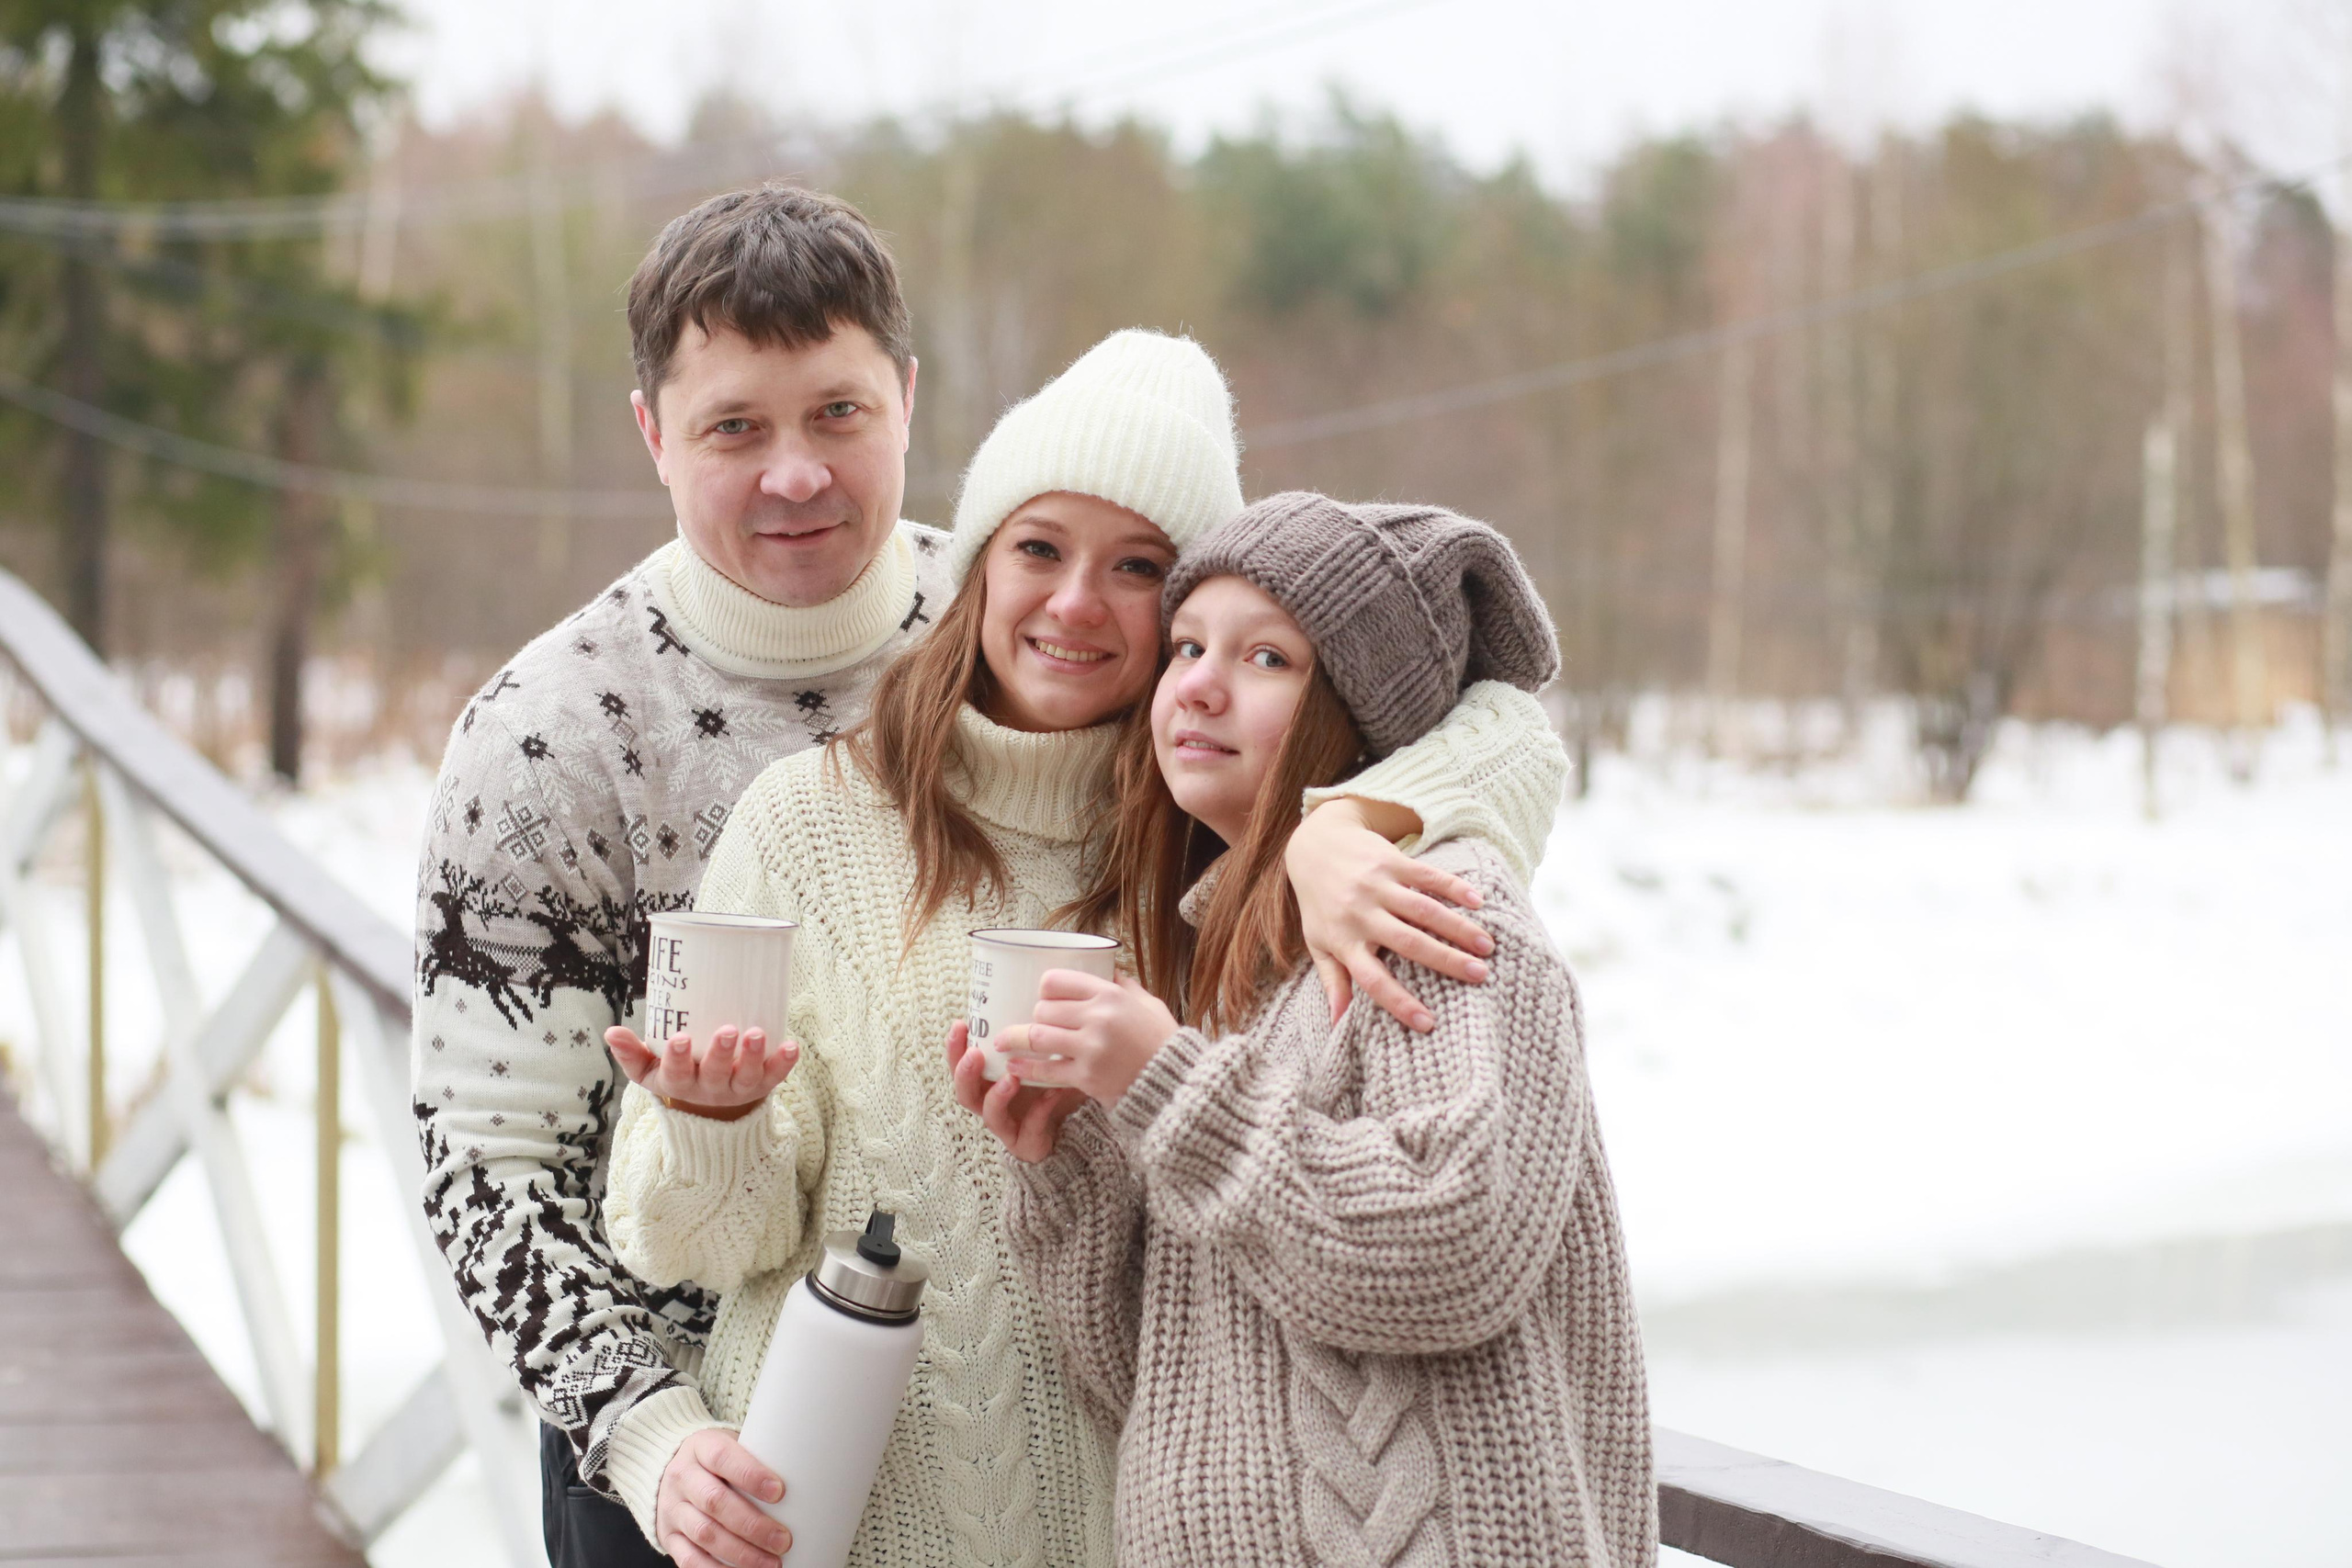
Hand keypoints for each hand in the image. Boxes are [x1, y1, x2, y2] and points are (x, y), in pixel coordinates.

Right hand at [606, 1024, 797, 1121]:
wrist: (710, 1105)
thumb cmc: (677, 1073)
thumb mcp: (650, 1069)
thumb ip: (631, 1053)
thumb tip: (610, 1032)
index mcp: (680, 1083)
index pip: (676, 1074)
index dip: (678, 1058)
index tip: (680, 1039)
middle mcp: (710, 1089)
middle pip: (715, 1074)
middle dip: (721, 1053)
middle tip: (727, 1030)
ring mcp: (738, 1089)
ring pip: (747, 1077)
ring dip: (753, 1056)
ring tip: (757, 1034)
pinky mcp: (762, 1085)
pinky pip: (775, 1077)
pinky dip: (784, 1063)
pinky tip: (791, 1046)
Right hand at [657, 1427, 789, 1567]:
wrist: (670, 1469)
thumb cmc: (718, 1460)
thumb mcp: (733, 1445)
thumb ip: (758, 1458)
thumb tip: (807, 1480)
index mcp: (701, 1446)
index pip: (723, 1457)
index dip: (751, 1475)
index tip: (780, 1492)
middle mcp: (682, 1477)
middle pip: (715, 1502)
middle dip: (752, 1525)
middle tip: (783, 1540)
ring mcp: (673, 1508)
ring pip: (704, 1533)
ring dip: (741, 1553)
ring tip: (771, 1563)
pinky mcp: (669, 1536)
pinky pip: (690, 1559)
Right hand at [947, 1019, 1084, 1161]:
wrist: (1079, 1121)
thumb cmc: (1055, 1082)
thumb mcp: (1043, 1054)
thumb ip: (1035, 1032)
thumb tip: (1041, 990)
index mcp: (988, 1080)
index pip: (961, 1063)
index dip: (954, 1047)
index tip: (959, 1024)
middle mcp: (991, 1102)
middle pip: (965, 1092)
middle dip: (964, 1073)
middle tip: (975, 1054)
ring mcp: (1008, 1125)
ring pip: (989, 1114)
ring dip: (997, 1095)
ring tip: (1011, 1078)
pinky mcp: (1027, 1143)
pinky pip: (1029, 1130)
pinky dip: (1039, 1111)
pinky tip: (1052, 1095)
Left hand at [1015, 970, 1179, 1104]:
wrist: (1176, 1084)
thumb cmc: (1163, 1041)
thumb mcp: (1149, 1004)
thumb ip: (1125, 986)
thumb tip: (1107, 969)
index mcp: (1110, 995)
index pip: (1056, 981)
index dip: (1044, 989)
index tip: (1043, 997)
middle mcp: (1097, 1018)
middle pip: (1043, 1010)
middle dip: (1035, 1017)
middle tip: (1033, 1023)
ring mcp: (1090, 1048)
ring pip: (1037, 1036)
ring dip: (1017, 1039)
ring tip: (1003, 1042)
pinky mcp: (1086, 1076)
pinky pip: (1045, 1070)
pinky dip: (1025, 1069)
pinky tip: (1013, 1067)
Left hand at [1286, 795, 1492, 1031]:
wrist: (1314, 845)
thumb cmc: (1320, 904)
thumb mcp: (1319, 942)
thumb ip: (1332, 980)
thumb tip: (1336, 1023)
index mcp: (1344, 941)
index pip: (1372, 979)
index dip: (1399, 1003)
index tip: (1428, 1023)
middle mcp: (1360, 914)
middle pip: (1408, 942)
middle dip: (1446, 961)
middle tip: (1481, 976)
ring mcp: (1376, 886)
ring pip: (1424, 910)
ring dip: (1458, 927)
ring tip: (1487, 946)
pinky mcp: (1391, 861)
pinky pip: (1427, 876)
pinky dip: (1454, 888)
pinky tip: (1479, 902)